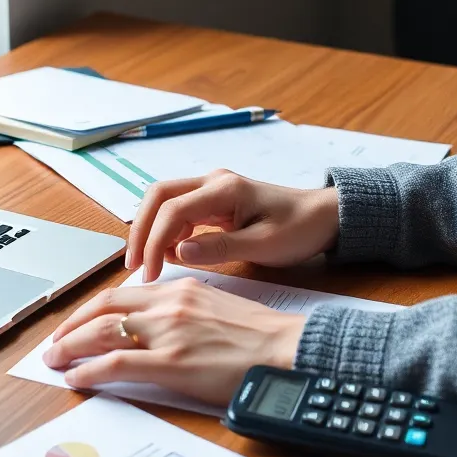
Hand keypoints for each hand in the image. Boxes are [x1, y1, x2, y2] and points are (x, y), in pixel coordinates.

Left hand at [44, 277, 306, 405]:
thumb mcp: (216, 308)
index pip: (121, 294)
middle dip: (71, 325)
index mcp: (180, 290)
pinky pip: (115, 364)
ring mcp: (167, 333)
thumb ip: (183, 311)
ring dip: (70, 346)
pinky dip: (88, 371)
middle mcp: (168, 305)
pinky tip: (75, 378)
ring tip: (54, 360)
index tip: (78, 321)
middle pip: (103, 308)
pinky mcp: (171, 363)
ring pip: (101, 332)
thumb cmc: (260, 336)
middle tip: (55, 341)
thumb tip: (159, 325)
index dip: (91, 308)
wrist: (287, 350)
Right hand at [126, 170, 339, 282]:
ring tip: (146, 265)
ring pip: (164, 203)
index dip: (154, 241)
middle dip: (141, 230)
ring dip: (150, 230)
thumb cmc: (299, 229)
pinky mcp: (213, 202)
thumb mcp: (264, 245)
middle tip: (133, 265)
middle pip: (159, 196)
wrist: (324, 217)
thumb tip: (179, 252)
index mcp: (225, 189)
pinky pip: (179, 212)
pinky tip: (169, 257)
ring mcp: (212, 190)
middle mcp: (213, 182)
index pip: (173, 210)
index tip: (149, 274)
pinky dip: (167, 233)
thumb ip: (221, 248)